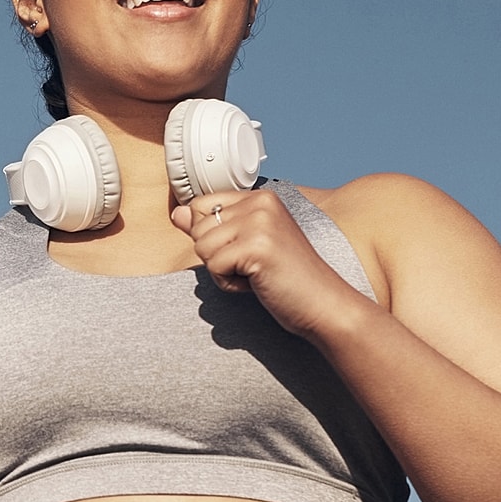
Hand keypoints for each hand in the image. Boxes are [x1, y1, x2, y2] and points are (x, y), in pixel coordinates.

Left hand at [170, 187, 363, 337]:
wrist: (323, 304)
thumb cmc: (286, 279)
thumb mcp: (246, 246)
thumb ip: (212, 228)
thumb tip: (176, 213)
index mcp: (260, 197)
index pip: (201, 205)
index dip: (212, 236)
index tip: (245, 250)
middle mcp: (261, 202)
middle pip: (198, 228)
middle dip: (217, 256)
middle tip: (253, 266)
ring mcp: (260, 223)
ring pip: (202, 247)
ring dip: (223, 271)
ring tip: (256, 274)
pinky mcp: (257, 247)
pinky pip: (214, 267)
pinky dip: (229, 284)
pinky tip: (257, 283)